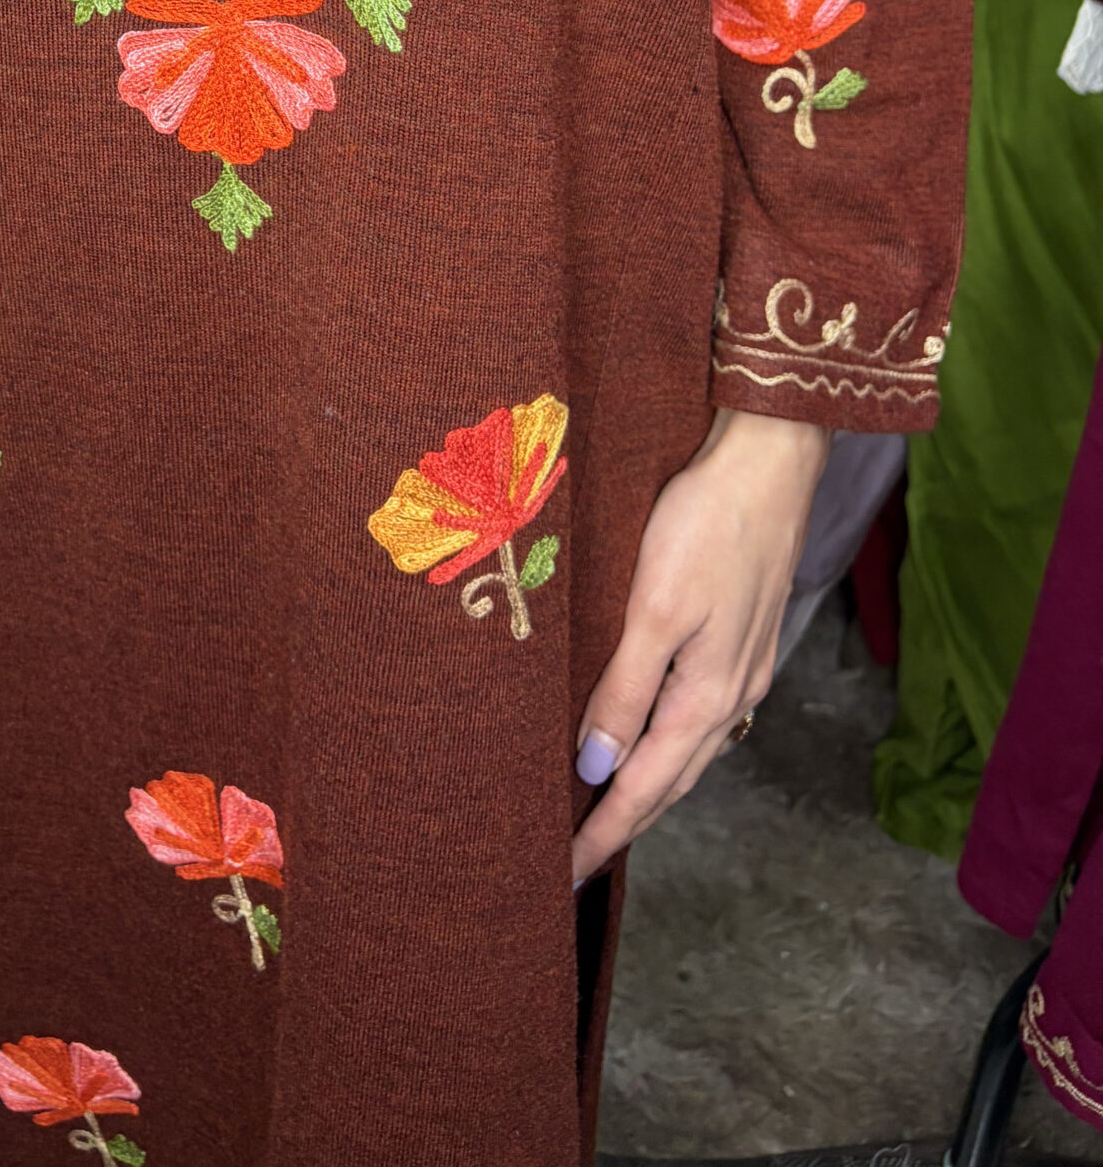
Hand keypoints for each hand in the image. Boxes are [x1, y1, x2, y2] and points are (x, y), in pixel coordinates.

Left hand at [570, 407, 827, 886]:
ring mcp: (746, 665)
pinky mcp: (744, 636)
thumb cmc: (707, 523)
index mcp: (709, 694)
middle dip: (626, 821)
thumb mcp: (655, 609)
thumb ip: (626, 690)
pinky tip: (651, 732)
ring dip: (651, 784)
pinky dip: (670, 740)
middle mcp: (734, 693)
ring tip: (607, 807)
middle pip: (673, 779)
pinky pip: (701, 712)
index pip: (646, 787)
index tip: (565, 875)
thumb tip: (599, 767)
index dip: (605, 832)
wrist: (771, 462)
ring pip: (690, 748)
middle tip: (577, 856)